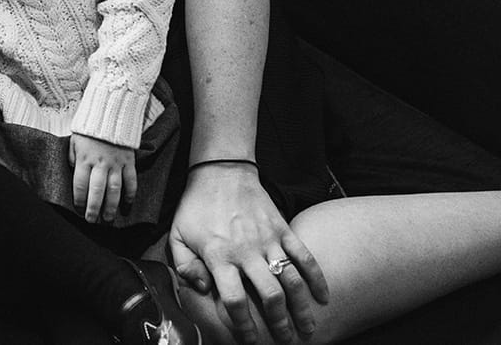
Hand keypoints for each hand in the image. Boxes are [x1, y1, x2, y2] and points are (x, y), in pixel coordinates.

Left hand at [70, 133, 136, 222]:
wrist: (110, 114)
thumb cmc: (89, 130)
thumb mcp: (74, 141)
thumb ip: (72, 158)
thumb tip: (73, 172)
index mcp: (84, 158)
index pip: (80, 184)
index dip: (79, 199)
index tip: (79, 209)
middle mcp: (100, 163)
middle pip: (97, 191)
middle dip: (94, 208)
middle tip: (92, 221)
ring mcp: (116, 163)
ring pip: (115, 189)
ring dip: (112, 206)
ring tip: (108, 218)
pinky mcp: (129, 161)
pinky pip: (131, 180)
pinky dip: (130, 194)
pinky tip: (127, 205)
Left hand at [168, 162, 328, 343]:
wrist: (221, 172)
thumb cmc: (196, 207)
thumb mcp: (177, 235)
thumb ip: (184, 266)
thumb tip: (202, 289)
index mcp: (218, 255)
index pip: (234, 300)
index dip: (244, 325)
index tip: (250, 338)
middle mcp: (246, 251)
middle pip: (270, 296)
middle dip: (279, 324)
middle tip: (285, 340)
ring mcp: (268, 240)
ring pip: (291, 281)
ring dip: (302, 309)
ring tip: (307, 329)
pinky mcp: (283, 229)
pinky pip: (305, 257)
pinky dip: (317, 278)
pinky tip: (323, 297)